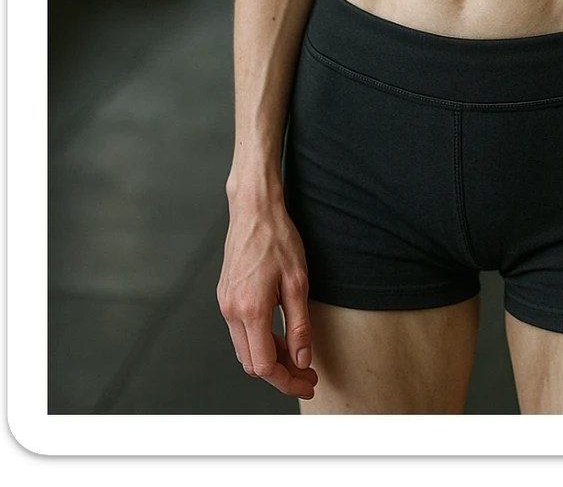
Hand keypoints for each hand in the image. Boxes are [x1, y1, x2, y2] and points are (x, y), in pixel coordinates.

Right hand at [217, 199, 318, 400]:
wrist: (254, 210)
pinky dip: (259, 342)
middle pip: (252, 363)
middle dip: (280, 374)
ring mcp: (225, 304)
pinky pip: (240, 333)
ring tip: (296, 355)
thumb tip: (301, 360)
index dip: (287, 381)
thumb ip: (299, 326)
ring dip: (269, 358)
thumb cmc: (277, 239)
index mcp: (250, 309)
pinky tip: (279, 336)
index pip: (264, 366)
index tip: (307, 383)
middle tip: (307, 374)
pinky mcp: (225, 297)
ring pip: (245, 350)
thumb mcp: (298, 282)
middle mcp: (231, 311)